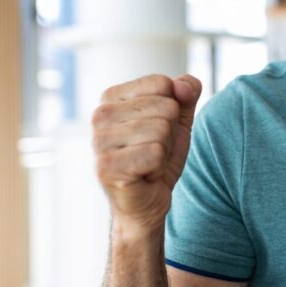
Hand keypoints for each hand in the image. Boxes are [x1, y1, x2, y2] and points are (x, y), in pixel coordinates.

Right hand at [92, 74, 201, 238]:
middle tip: (153, 152)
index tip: (156, 131)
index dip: (172, 110)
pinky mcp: (106, 167)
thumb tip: (185, 86)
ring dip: (164, 152)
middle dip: (170, 134)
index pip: (162, 83)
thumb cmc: (159, 158)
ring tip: (148, 164)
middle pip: (166, 108)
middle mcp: (99, 115)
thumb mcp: (178, 120)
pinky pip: (155, 153)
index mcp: (111, 97)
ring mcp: (99, 141)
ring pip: (162, 130)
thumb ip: (186, 92)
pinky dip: (158, 168)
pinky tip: (144, 176)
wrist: (147, 203)